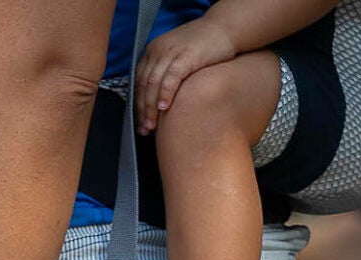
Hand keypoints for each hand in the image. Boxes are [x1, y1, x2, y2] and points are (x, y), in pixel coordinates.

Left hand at [134, 18, 240, 134]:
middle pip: (143, 85)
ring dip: (150, 107)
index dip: (137, 104)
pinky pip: (171, 77)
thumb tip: (160, 103)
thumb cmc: (203, 47)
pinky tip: (164, 108)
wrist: (224, 28)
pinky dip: (166, 94)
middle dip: (142, 110)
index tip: (139, 123)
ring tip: (152, 126)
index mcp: (152, 51)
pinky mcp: (186, 55)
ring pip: (153, 83)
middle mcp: (157, 50)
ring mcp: (170, 51)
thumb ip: (166, 74)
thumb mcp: (178, 57)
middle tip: (144, 130)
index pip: (138, 81)